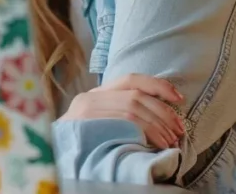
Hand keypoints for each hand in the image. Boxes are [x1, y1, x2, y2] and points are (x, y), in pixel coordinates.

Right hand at [59, 74, 185, 149]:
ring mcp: (87, 112)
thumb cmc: (82, 142)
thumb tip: (158, 113)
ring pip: (133, 110)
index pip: (130, 79)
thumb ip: (119, 111)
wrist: (55, 156)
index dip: (157, 85)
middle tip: (179, 129)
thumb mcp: (98, 121)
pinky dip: (146, 133)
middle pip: (136, 96)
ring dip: (158, 126)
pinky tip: (157, 144)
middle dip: (163, 112)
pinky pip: (125, 124)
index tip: (178, 97)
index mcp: (95, 93)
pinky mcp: (88, 126)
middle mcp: (90, 98)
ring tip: (171, 140)